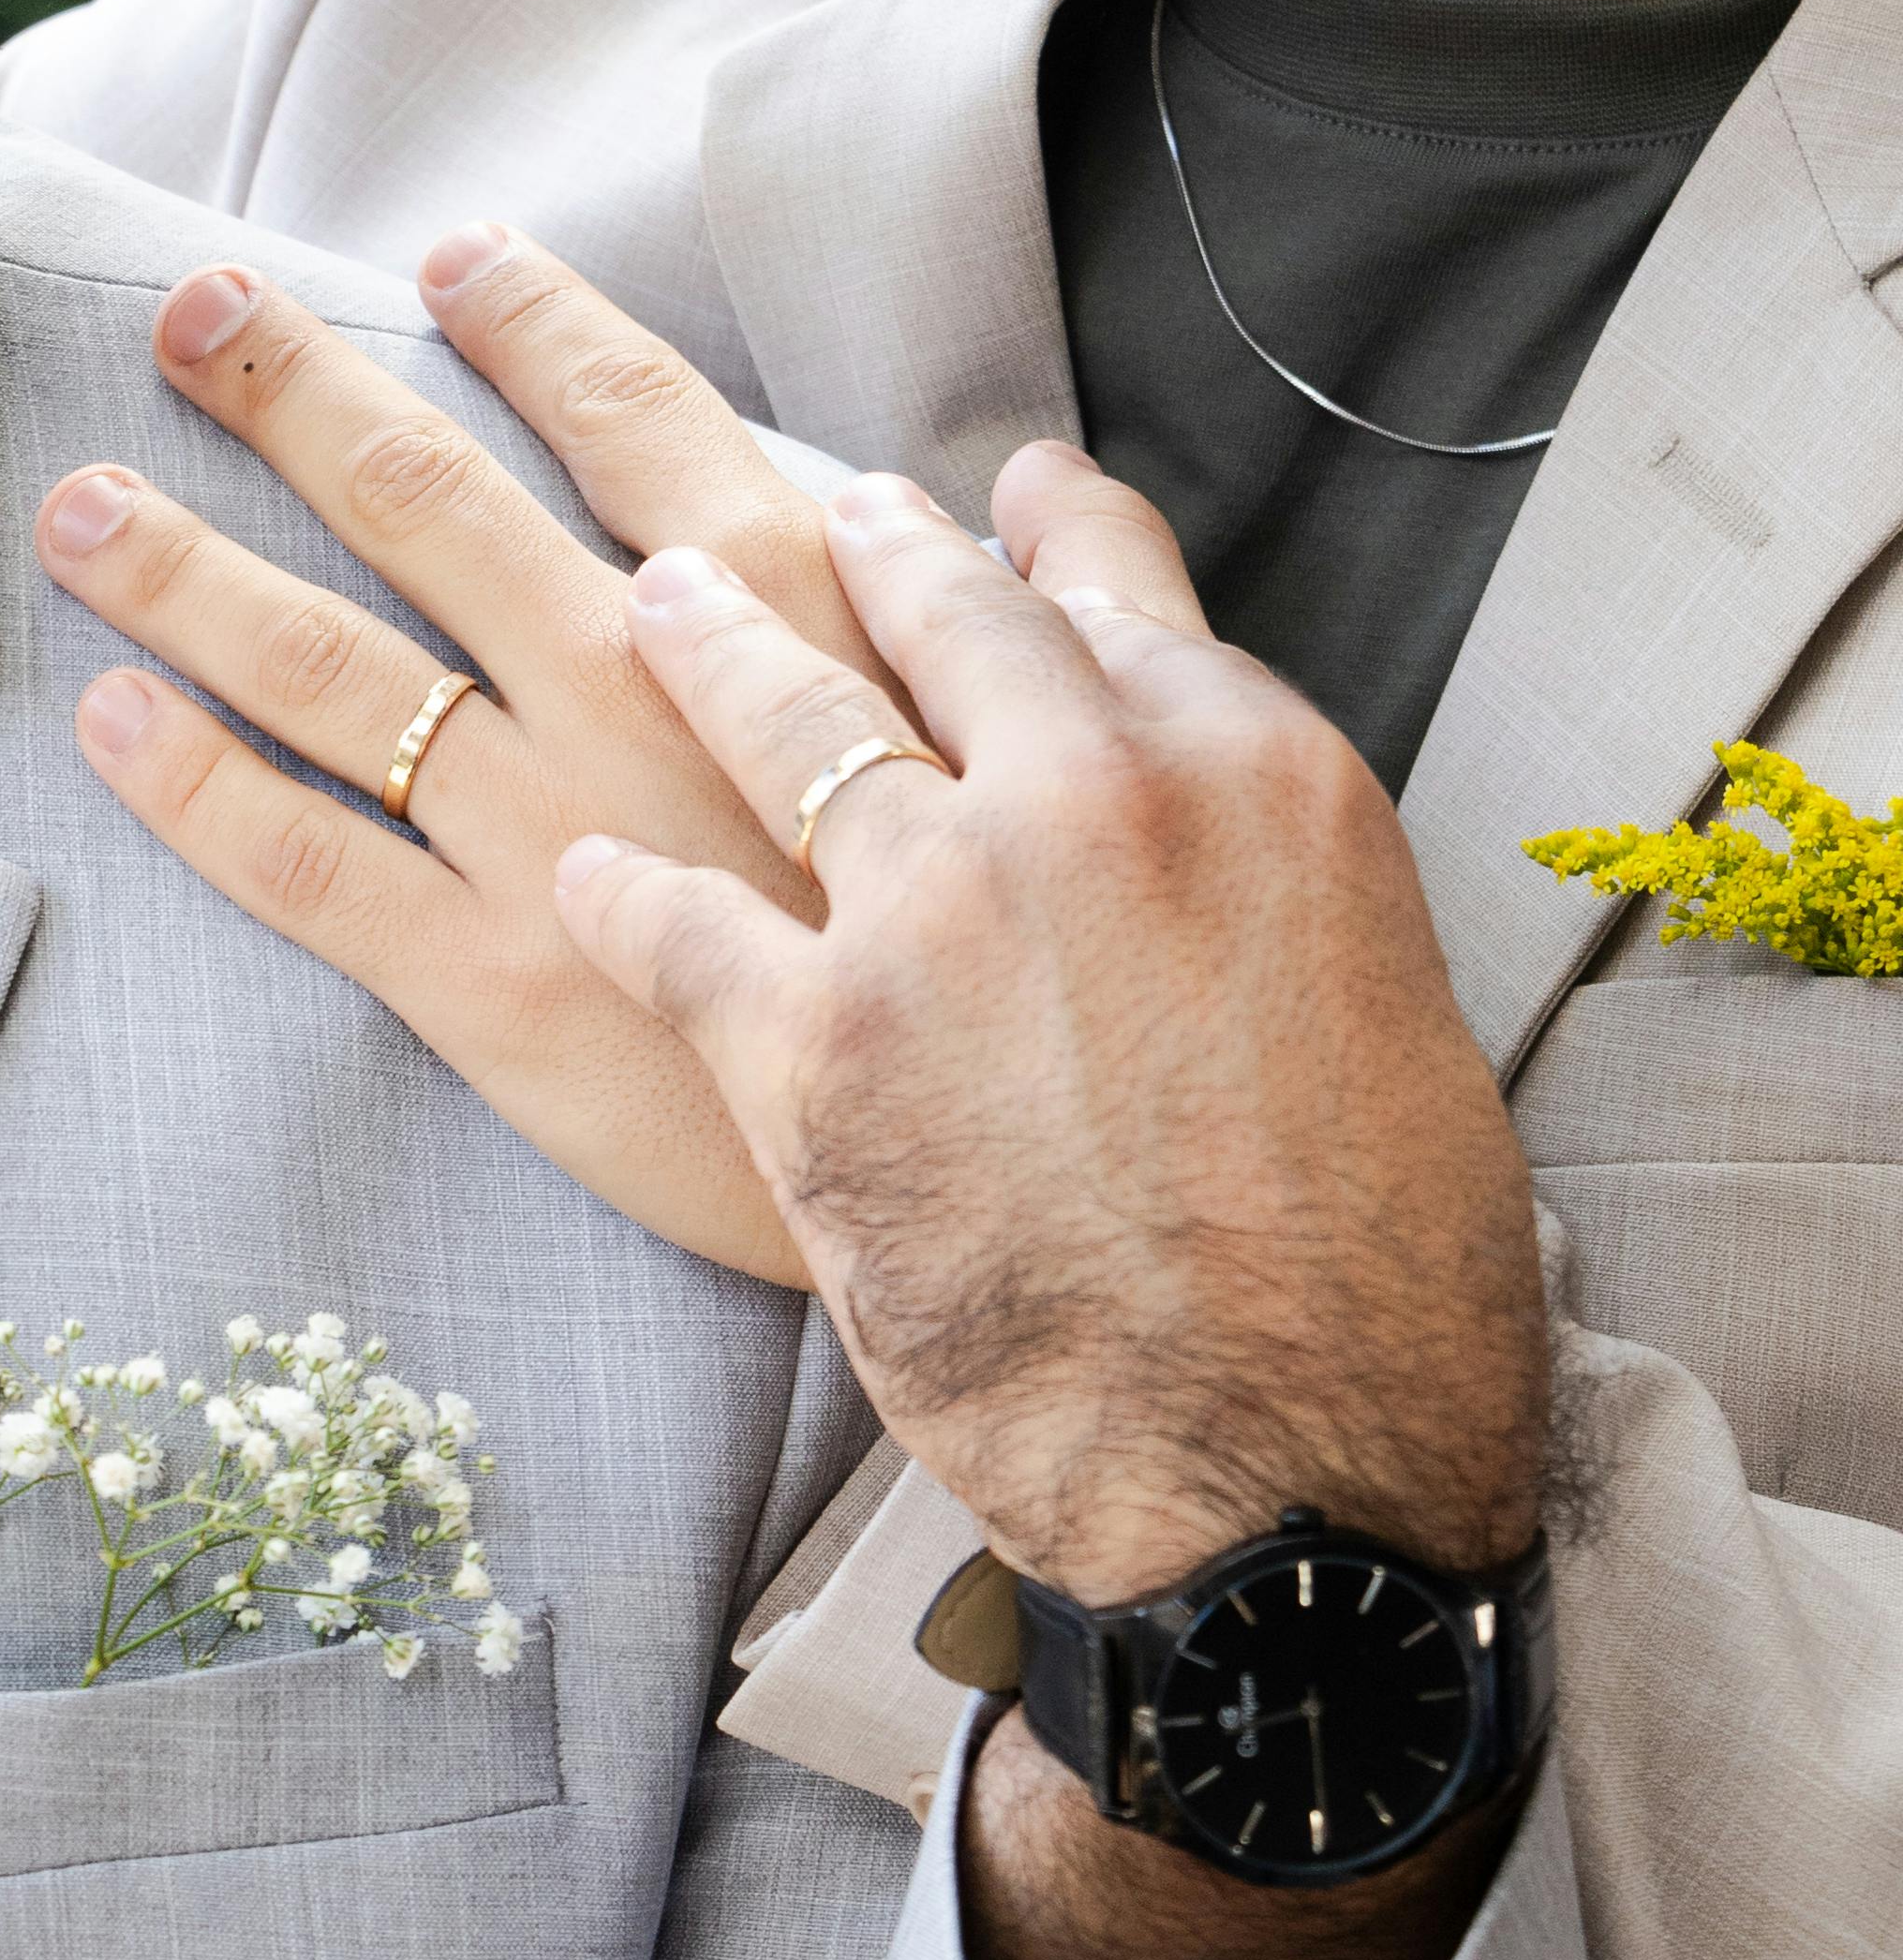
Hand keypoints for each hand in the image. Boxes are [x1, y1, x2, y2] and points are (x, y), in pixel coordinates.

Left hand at [35, 225, 1031, 1288]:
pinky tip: (112, 720)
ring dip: (188, 574)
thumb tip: (993, 501)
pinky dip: (197, 788)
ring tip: (82, 508)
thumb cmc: (1004, 949)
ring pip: (331, 669)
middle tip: (189, 308)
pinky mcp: (491, 979)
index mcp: (778, 607)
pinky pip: (311, 864)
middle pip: (431, 506)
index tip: (446, 260)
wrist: (984, 1165)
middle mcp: (639, 688)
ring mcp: (552, 829)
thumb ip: (956, 613)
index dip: (526, 325)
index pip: (626, 416)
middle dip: (294, 393)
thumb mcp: (1023, 740)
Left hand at [553, 461, 1548, 1594]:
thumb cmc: (1374, 1275)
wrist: (1289, 1466)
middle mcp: (1087, 796)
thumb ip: (1262, 871)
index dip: (1035, 530)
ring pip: (780, 712)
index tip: (991, 493)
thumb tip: (1206, 820)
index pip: (1109, 588)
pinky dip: (618, 894)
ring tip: (657, 596)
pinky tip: (582, 875)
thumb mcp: (1377, 999)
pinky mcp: (807, 1046)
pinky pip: (669, 922)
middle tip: (813, 510)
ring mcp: (935, 908)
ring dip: (706, 642)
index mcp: (1248, 774)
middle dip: (862, 546)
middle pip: (936, 612)